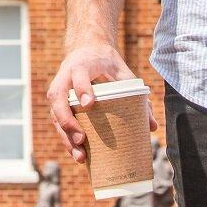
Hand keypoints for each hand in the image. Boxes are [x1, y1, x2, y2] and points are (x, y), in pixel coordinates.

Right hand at [46, 38, 152, 160]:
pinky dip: (66, 139)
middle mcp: (65, 77)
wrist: (86, 50)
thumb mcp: (123, 72)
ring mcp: (59, 90)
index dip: (82, 88)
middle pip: (58, 98)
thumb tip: (152, 126)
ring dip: (65, 136)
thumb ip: (137, 96)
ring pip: (55, 114)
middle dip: (68, 120)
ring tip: (81, 156)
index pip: (78, 75)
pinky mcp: (58, 103)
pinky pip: (57, 122)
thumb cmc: (106, 64)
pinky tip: (78, 155)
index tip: (89, 104)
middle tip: (82, 139)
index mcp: (81, 64)